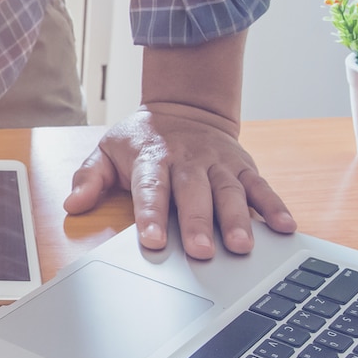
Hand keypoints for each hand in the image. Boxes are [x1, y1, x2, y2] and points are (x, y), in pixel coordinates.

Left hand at [63, 103, 294, 257]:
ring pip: (229, 192)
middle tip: (201, 252)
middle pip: (193, 194)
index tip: (151, 241)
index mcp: (153, 157)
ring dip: (237, 219)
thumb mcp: (108, 149)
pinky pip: (260, 186)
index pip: (150, 188)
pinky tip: (285, 227)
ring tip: (242, 246)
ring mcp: (218, 163)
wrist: (186, 106)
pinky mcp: (243, 166)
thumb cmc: (144, 138)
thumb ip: (90, 177)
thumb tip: (72, 204)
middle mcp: (188, 160)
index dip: (150, 214)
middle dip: (197, 223)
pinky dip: (274, 206)